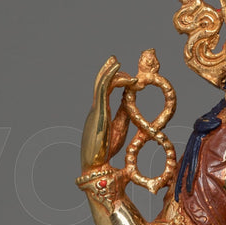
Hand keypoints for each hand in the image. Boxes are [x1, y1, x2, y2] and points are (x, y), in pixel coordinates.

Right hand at [80, 56, 130, 174]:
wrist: (96, 165)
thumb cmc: (107, 150)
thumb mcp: (119, 127)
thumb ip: (123, 113)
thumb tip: (129, 100)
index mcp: (101, 112)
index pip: (106, 90)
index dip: (116, 80)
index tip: (129, 75)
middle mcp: (96, 108)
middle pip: (101, 83)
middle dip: (108, 70)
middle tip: (115, 59)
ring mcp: (96, 109)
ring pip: (100, 84)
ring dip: (110, 72)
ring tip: (117, 61)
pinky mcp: (99, 112)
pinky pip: (104, 91)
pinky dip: (114, 80)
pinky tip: (124, 76)